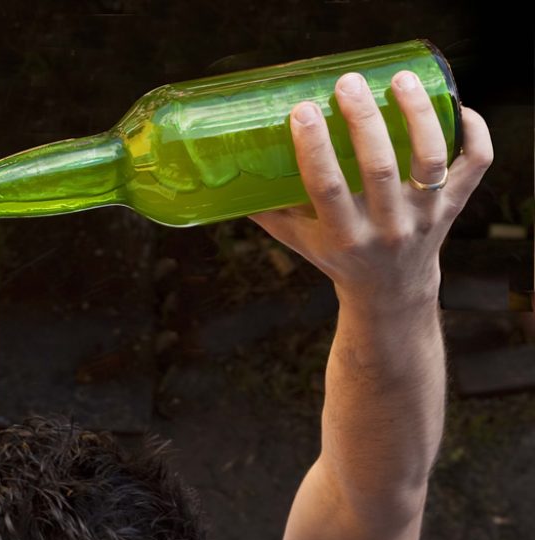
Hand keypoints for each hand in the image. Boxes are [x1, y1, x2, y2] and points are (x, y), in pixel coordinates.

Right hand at [250, 70, 493, 314]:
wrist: (390, 292)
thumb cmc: (337, 258)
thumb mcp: (299, 241)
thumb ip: (268, 210)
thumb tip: (230, 174)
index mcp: (344, 237)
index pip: (327, 188)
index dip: (315, 147)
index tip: (303, 109)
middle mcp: (387, 228)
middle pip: (380, 168)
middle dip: (364, 121)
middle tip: (347, 83)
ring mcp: (425, 216)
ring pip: (429, 159)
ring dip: (418, 115)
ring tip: (400, 80)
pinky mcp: (454, 205)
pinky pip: (475, 165)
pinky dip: (474, 132)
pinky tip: (457, 106)